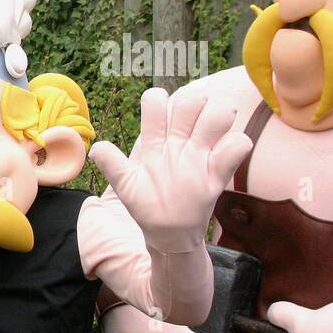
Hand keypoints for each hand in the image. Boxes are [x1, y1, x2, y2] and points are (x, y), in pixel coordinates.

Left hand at [90, 89, 250, 252]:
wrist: (169, 232)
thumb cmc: (147, 203)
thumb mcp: (126, 185)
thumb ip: (113, 165)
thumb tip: (95, 149)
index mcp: (156, 140)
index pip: (158, 103)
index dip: (157, 100)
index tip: (157, 112)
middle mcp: (181, 142)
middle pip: (192, 101)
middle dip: (191, 102)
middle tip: (186, 126)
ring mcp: (202, 155)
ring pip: (218, 115)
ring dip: (216, 117)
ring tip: (206, 141)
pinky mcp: (219, 173)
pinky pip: (237, 146)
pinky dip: (235, 146)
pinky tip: (218, 163)